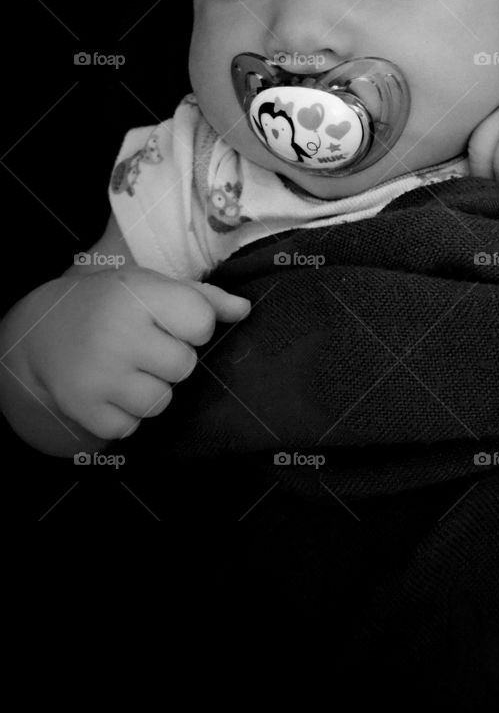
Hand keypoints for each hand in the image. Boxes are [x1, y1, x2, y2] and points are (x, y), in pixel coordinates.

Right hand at [19, 267, 251, 442]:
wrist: (40, 332)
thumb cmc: (110, 305)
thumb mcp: (150, 286)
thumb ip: (201, 297)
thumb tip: (244, 310)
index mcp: (136, 295)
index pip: (201, 322)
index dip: (194, 325)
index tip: (169, 321)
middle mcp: (115, 334)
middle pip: (184, 366)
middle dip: (171, 360)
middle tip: (143, 347)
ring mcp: (98, 375)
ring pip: (161, 402)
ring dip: (151, 390)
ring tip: (127, 369)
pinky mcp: (84, 408)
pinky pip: (131, 426)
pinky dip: (125, 414)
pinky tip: (108, 389)